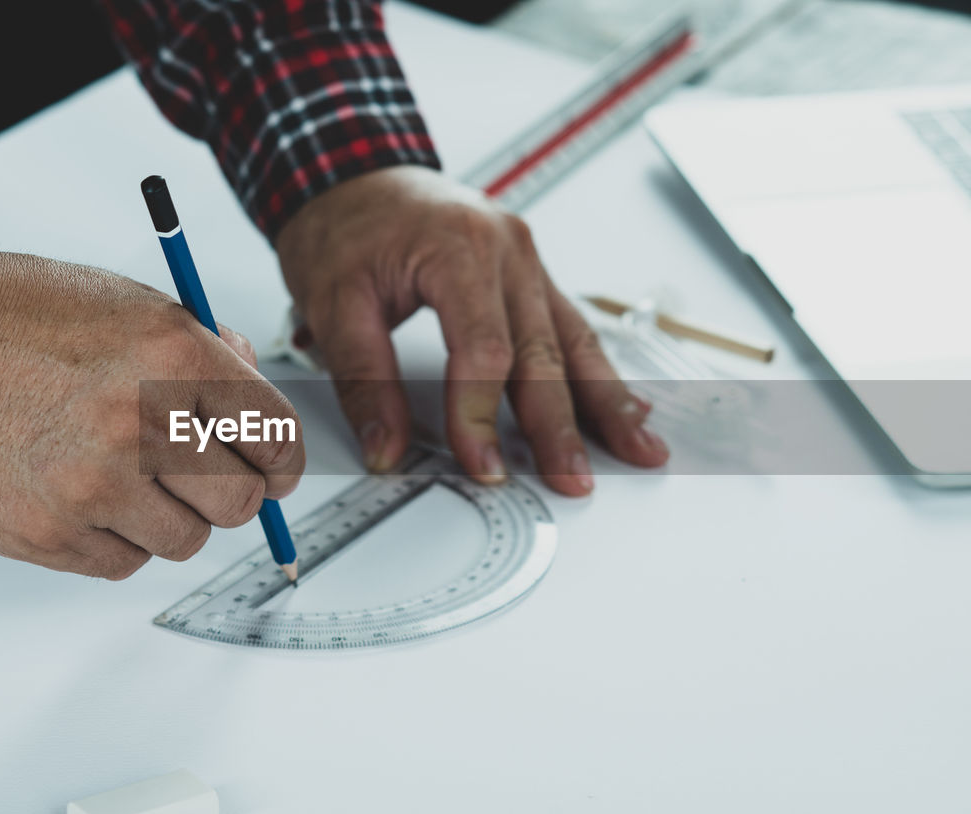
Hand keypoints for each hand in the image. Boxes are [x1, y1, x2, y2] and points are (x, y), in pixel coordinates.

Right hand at [0, 252, 302, 578]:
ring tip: (131, 479)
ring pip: (185, 542)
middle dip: (234, 493)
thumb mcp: (134, 304)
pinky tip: (88, 497)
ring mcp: (86, 486)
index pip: (275, 438)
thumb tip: (254, 395)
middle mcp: (136, 424)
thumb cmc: (26, 317)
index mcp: (173, 357)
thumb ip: (208, 350)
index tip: (276, 470)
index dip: (283, 462)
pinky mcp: (42, 532)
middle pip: (240, 504)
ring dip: (172, 517)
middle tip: (209, 478)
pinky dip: (117, 539)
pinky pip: (122, 564)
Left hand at [275, 165, 666, 494]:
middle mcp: (507, 249)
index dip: (482, 416)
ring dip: (606, 401)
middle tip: (573, 479)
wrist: (352, 175)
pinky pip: (570, 327)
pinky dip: (596, 372)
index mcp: (460, 246)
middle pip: (543, 351)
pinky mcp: (529, 274)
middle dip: (560, 425)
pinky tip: (627, 404)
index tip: (482, 467)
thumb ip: (363, 381)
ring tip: (637, 448)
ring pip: (573, 340)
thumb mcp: (333, 302)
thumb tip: (385, 447)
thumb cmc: (345, 226)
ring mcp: (526, 259)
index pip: (485, 350)